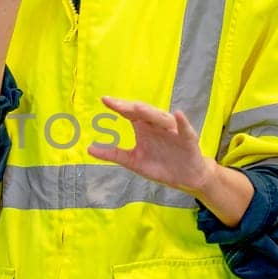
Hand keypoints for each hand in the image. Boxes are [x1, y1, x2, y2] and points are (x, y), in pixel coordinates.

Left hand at [88, 95, 214, 195]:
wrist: (185, 178)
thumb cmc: (160, 165)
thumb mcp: (133, 161)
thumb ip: (113, 154)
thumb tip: (89, 148)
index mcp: (144, 127)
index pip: (129, 113)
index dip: (118, 106)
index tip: (104, 100)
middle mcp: (157, 125)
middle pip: (143, 112)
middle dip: (129, 107)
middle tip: (115, 102)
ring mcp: (173, 131)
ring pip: (161, 118)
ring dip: (151, 113)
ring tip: (138, 108)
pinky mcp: (188, 139)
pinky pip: (185, 129)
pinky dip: (182, 122)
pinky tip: (178, 114)